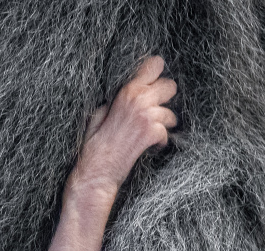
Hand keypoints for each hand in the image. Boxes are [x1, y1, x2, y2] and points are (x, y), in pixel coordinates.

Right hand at [71, 55, 177, 194]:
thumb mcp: (99, 114)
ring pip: (171, 115)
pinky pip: (167, 133)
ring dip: (162, 126)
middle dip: (165, 101)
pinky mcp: (152, 134)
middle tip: (153, 114)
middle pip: (170, 87)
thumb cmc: (93, 145)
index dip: (157, 74)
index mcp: (126, 91)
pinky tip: (148, 147)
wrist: (96, 171)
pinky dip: (160, 143)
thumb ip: (116, 100)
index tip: (155, 83)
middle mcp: (139, 99)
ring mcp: (147, 116)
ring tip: (148, 135)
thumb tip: (127, 94)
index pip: (154, 66)